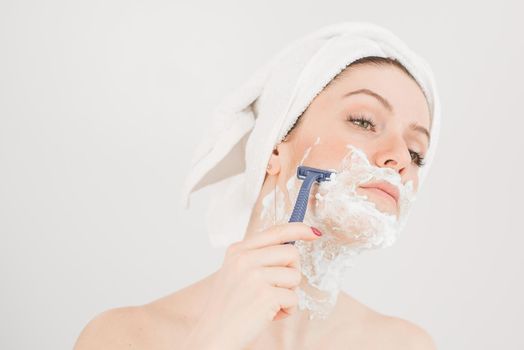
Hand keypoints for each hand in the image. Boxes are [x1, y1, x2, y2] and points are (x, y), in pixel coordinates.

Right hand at [182, 222, 321, 349]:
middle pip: (291, 253)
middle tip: (278, 288)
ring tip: (268, 304)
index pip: (275, 231)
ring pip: (295, 276)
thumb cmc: (228, 307)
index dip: (298, 229)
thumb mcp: (236, 272)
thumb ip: (258, 257)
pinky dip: (287, 310)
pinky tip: (269, 315)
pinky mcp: (265, 295)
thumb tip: (291, 248)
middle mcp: (244, 259)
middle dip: (292, 272)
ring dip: (288, 294)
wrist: (214, 335)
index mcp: (238, 250)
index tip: (314, 232)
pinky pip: (294, 298)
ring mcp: (254, 276)